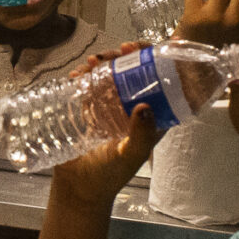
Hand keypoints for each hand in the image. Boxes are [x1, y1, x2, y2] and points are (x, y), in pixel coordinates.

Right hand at [49, 60, 159, 204]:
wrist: (78, 189)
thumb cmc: (110, 175)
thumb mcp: (130, 155)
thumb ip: (142, 135)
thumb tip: (144, 106)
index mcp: (152, 119)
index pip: (161, 83)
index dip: (156, 62)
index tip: (145, 49)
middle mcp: (132, 110)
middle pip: (134, 74)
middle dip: (126, 57)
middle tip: (117, 50)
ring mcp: (110, 109)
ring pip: (111, 77)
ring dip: (103, 63)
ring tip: (92, 61)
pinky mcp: (89, 110)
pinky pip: (89, 86)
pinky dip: (84, 76)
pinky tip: (77, 73)